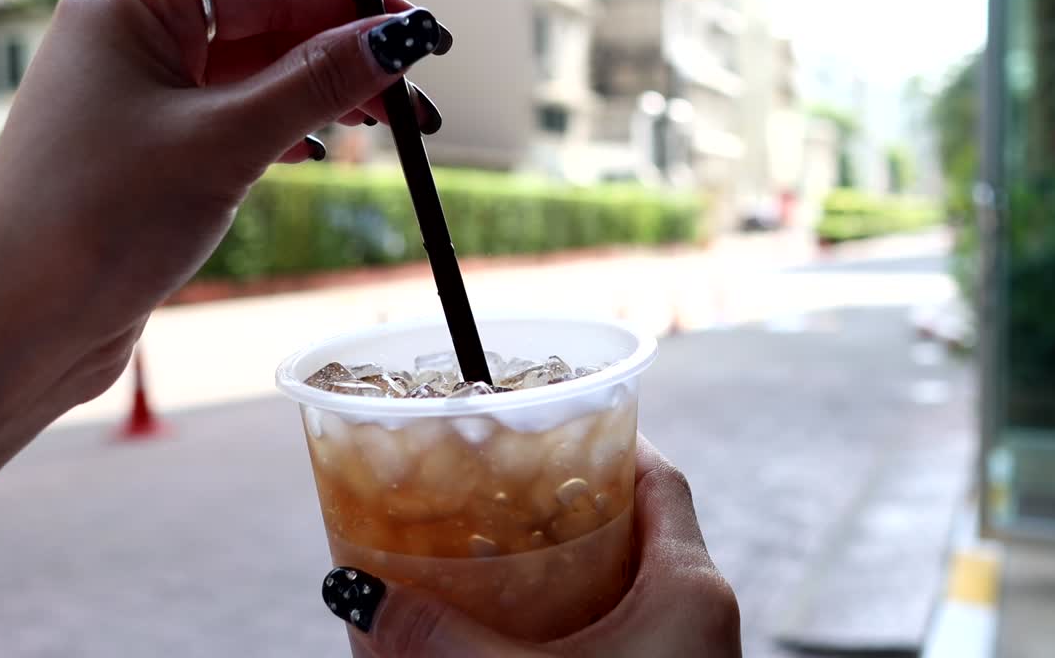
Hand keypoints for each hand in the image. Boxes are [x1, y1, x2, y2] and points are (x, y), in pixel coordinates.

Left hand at [0, 0, 446, 493]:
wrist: (17, 325)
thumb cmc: (96, 221)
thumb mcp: (225, 144)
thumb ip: (317, 85)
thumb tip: (401, 38)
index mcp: (132, 8)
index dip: (354, 6)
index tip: (425, 33)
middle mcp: (132, 41)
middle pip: (268, 29)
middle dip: (348, 60)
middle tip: (419, 99)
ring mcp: (140, 98)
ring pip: (257, 78)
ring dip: (324, 99)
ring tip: (392, 126)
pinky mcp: (150, 152)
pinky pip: (235, 121)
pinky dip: (286, 131)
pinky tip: (322, 150)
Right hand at [329, 435, 742, 656]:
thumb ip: (439, 640)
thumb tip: (354, 593)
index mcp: (691, 588)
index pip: (661, 479)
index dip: (610, 440)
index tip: (551, 419)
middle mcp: (701, 614)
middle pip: (641, 525)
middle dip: (571, 503)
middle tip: (502, 487)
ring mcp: (688, 657)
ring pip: (630, 582)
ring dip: (570, 563)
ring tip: (498, 550)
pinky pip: (624, 632)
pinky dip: (575, 615)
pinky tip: (521, 630)